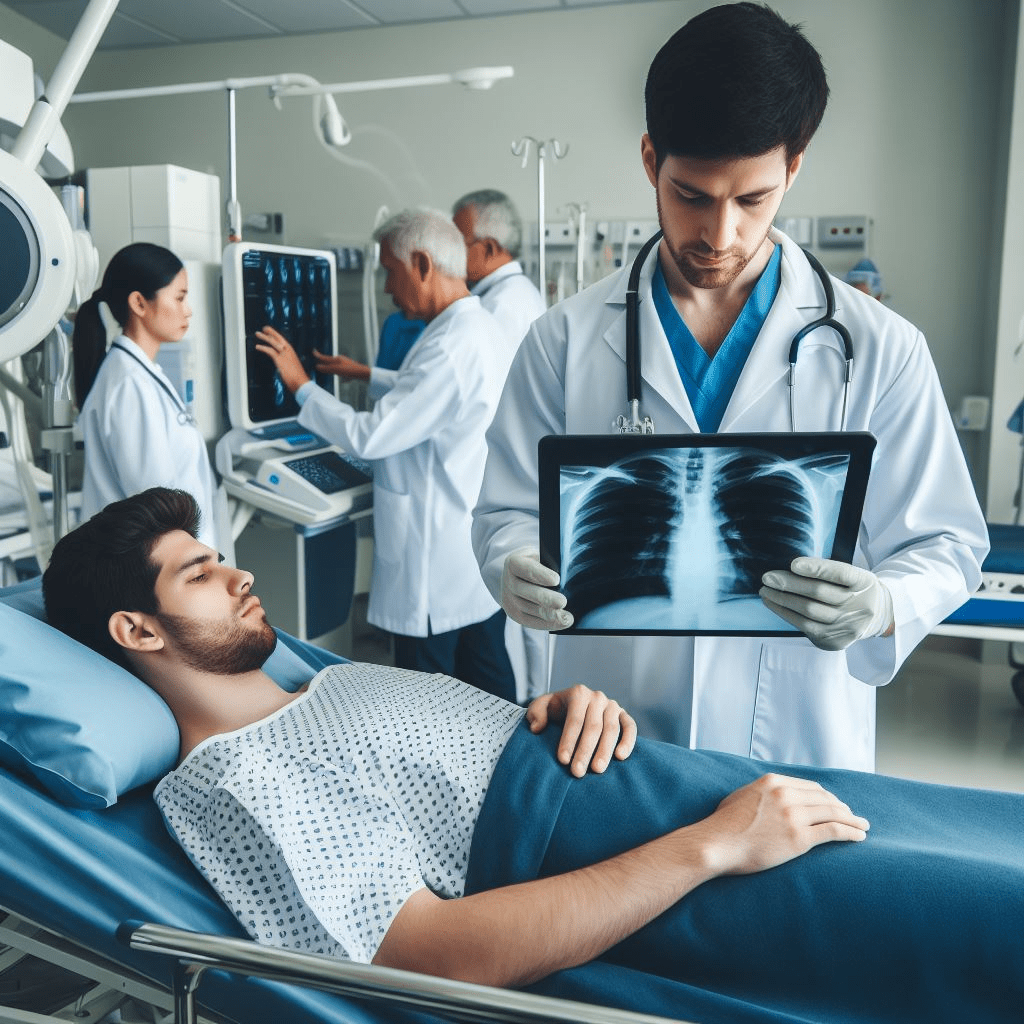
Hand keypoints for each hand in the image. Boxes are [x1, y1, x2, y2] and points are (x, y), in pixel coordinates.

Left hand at [253, 326, 311, 392]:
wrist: (302, 383)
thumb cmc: (298, 379)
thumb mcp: (293, 369)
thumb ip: (288, 365)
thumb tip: (283, 367)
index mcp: (292, 352)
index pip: (283, 341)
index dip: (276, 335)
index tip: (271, 332)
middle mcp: (289, 351)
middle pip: (278, 338)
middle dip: (271, 332)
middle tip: (264, 328)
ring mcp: (284, 354)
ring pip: (273, 342)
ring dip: (264, 337)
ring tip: (257, 334)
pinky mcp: (280, 359)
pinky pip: (269, 351)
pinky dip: (263, 348)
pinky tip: (257, 347)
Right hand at [314, 350, 370, 380]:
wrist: (364, 374)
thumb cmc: (350, 371)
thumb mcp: (336, 370)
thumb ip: (326, 368)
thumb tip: (317, 366)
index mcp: (337, 359)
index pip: (325, 358)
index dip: (318, 356)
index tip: (313, 352)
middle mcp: (342, 361)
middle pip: (331, 362)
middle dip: (326, 363)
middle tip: (321, 363)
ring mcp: (347, 365)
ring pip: (338, 367)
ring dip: (334, 370)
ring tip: (332, 373)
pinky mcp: (351, 371)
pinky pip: (344, 373)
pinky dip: (343, 376)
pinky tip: (345, 380)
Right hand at [501, 548, 573, 630]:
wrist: (517, 577)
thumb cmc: (537, 565)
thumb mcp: (541, 556)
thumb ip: (551, 564)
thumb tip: (567, 577)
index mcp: (514, 563)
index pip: (526, 569)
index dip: (541, 575)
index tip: (556, 579)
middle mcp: (508, 582)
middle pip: (528, 592)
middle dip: (546, 599)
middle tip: (563, 602)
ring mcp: (509, 600)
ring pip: (531, 610)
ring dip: (550, 615)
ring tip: (567, 618)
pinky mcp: (514, 614)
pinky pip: (531, 622)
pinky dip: (548, 624)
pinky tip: (561, 623)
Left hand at [526, 684, 636, 777]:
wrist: (572, 705)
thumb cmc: (555, 710)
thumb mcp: (540, 707)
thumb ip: (535, 713)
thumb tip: (537, 728)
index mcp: (578, 693)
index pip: (574, 720)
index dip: (569, 741)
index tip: (563, 760)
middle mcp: (597, 698)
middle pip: (593, 727)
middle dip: (585, 751)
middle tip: (577, 772)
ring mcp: (612, 705)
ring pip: (611, 730)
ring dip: (604, 751)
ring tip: (597, 770)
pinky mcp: (623, 715)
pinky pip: (630, 727)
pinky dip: (628, 741)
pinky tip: (620, 757)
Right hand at [699, 773, 869, 875]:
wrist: (716, 844)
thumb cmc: (723, 825)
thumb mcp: (741, 796)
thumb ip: (761, 793)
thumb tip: (769, 797)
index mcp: (773, 782)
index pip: (810, 787)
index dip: (826, 797)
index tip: (835, 805)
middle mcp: (786, 795)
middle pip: (825, 799)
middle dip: (842, 807)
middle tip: (853, 816)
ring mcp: (793, 816)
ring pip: (834, 813)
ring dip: (853, 820)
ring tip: (863, 826)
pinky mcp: (799, 838)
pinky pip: (833, 831)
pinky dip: (850, 832)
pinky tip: (859, 837)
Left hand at [759, 556, 893, 651]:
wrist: (875, 616)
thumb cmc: (854, 589)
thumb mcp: (851, 575)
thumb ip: (827, 571)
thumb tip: (790, 569)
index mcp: (864, 582)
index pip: (840, 573)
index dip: (817, 569)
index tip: (794, 564)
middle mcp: (859, 605)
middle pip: (819, 593)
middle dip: (789, 584)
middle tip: (768, 577)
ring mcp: (847, 625)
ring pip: (809, 611)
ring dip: (782, 599)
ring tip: (766, 590)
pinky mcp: (835, 640)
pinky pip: (805, 626)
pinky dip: (785, 613)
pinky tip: (773, 604)